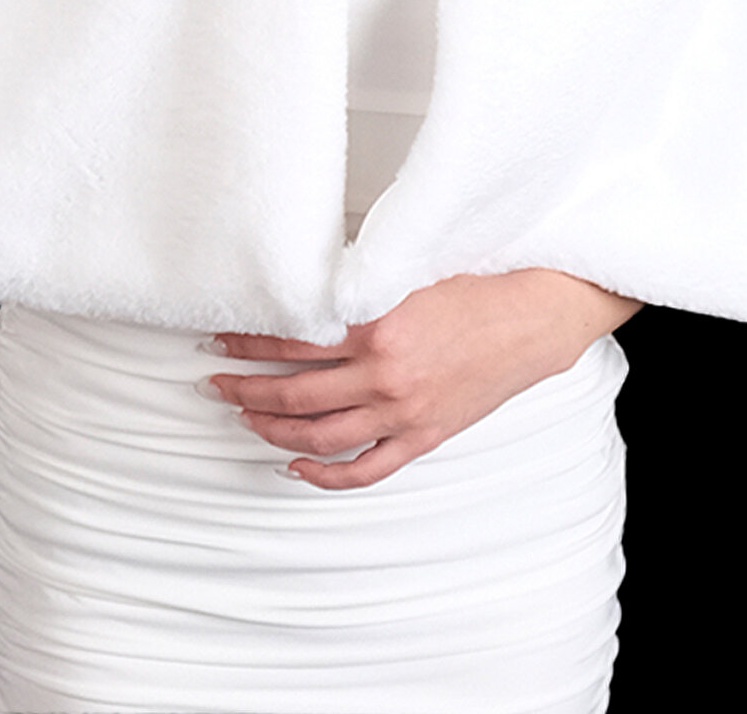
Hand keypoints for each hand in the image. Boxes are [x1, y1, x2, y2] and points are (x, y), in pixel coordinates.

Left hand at [207, 270, 641, 490]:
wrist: (531, 316)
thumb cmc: (473, 285)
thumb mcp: (407, 272)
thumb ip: (356, 287)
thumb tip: (300, 292)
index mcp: (377, 325)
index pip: (292, 340)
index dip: (249, 342)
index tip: (221, 338)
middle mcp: (385, 374)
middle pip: (295, 392)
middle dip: (246, 388)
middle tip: (215, 382)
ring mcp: (403, 412)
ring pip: (319, 434)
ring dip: (273, 427)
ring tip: (244, 415)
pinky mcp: (422, 436)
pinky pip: (365, 468)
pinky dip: (325, 474)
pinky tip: (296, 464)